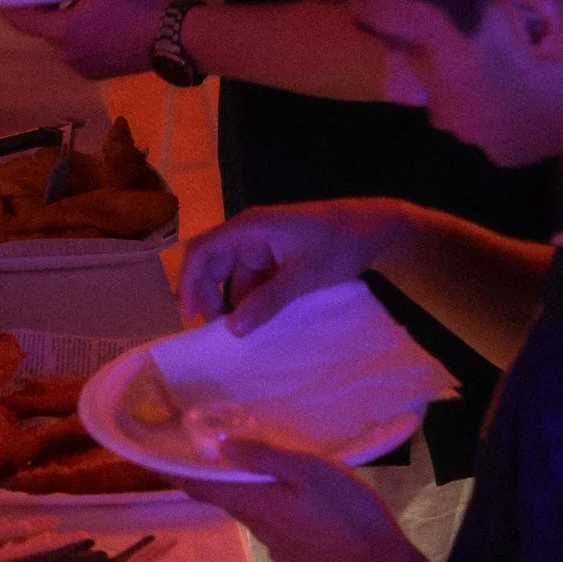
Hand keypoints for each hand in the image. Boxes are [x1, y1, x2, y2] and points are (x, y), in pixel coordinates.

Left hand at [1, 0, 163, 78]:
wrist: (170, 38)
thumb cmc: (134, 6)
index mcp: (63, 33)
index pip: (22, 22)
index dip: (8, 7)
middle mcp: (66, 56)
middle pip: (46, 30)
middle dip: (50, 10)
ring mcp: (82, 67)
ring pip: (64, 40)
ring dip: (69, 23)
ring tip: (91, 5)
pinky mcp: (98, 73)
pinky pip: (80, 50)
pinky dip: (83, 36)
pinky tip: (104, 24)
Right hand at [180, 199, 404, 331]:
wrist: (373, 229)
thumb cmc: (337, 244)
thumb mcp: (302, 276)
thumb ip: (266, 302)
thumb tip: (232, 329)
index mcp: (249, 228)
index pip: (202, 250)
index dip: (189, 281)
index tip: (188, 314)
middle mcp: (249, 234)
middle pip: (213, 265)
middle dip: (210, 297)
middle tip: (216, 331)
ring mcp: (263, 245)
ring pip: (234, 277)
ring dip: (234, 302)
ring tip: (239, 333)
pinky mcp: (276, 256)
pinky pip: (254, 280)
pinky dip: (253, 300)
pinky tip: (259, 322)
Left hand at [182, 440, 410, 561]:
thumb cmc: (344, 509)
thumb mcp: (307, 470)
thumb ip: (264, 457)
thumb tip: (221, 447)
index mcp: (255, 504)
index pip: (205, 489)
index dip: (180, 475)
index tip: (159, 463)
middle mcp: (258, 528)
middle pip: (227, 500)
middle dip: (216, 479)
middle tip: (213, 453)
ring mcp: (278, 545)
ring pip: (250, 513)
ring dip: (244, 493)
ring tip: (251, 471)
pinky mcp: (296, 554)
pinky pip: (272, 526)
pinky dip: (268, 508)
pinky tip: (287, 501)